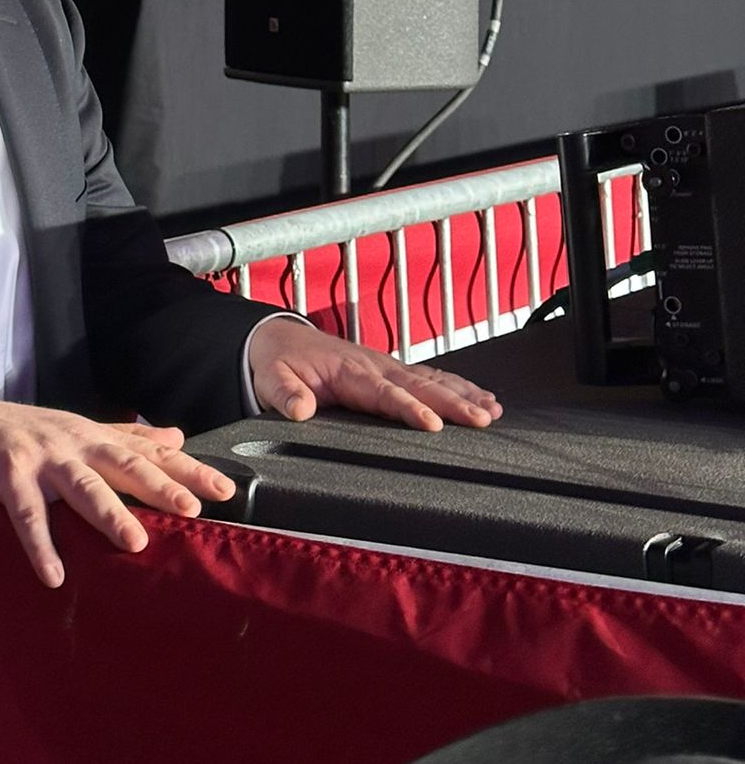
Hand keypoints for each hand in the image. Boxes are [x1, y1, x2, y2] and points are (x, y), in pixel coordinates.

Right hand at [0, 396, 233, 588]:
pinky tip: (54, 574)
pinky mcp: (9, 476)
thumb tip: (176, 437)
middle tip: (191, 508)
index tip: (225, 488)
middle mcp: (75, 444)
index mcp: (95, 437)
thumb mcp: (81, 431)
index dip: (187, 468)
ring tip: (135, 541)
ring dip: (108, 513)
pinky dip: (40, 544)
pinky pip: (27, 514)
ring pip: (81, 485)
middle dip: (158, 486)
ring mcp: (43, 459)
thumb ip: (128, 437)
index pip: (149, 452)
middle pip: (123, 464)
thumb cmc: (30, 433)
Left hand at [248, 317, 500, 432]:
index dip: (409, 408)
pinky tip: (485, 400)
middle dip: (452, 403)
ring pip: (432, 380)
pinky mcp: (394, 371)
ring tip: (493, 411)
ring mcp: (388, 367)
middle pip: (419, 386)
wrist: (280, 338)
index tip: (432, 424)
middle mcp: (375, 366)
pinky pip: (432, 378)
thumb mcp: (270, 379)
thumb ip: (285, 394)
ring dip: (463, 394)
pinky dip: (460, 387)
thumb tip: (299, 410)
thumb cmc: (278, 363)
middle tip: (483, 419)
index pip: (384, 393)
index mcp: (349, 373)